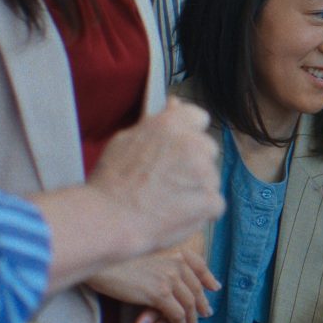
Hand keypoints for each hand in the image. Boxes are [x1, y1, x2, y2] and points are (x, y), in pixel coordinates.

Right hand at [88, 99, 224, 253]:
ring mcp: (204, 173)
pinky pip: (214, 204)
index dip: (189, 133)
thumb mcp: (127, 140)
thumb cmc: (111, 182)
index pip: (198, 117)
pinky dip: (201, 211)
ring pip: (211, 178)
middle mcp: (192, 144)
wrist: (108, 219)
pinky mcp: (210, 200)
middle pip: (208, 149)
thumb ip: (157, 123)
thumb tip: (175, 103)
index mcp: (171, 124)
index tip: (179, 147)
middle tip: (167, 179)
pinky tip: (177, 214)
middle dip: (194, 162)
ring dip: (197, 187)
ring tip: (167, 200)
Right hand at [88, 245, 219, 322]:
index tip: (215, 287)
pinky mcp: (159, 293)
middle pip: (196, 287)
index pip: (200, 264)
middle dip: (202, 302)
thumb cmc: (116, 257)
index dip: (208, 278)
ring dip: (192, 316)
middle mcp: (176, 262)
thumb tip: (169, 269)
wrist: (100, 261)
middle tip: (205, 312)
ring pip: (189, 303)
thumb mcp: (146, 252)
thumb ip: (163, 259)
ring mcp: (169, 278)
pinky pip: (177, 313)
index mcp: (175, 250)